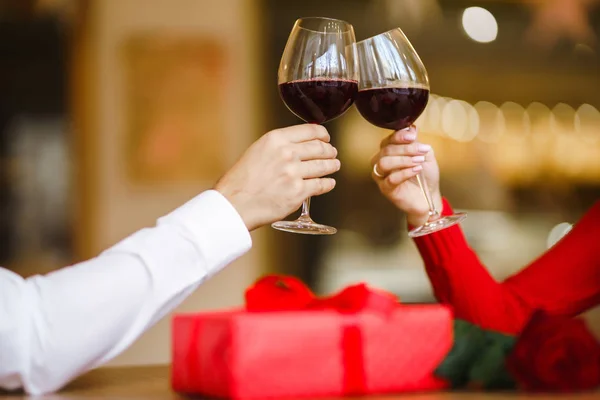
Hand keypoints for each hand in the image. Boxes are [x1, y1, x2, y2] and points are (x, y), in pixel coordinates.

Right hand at [215, 124, 339, 230]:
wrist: (234, 203)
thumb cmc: (241, 180)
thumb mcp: (257, 151)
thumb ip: (278, 146)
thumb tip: (298, 144)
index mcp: (276, 139)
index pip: (310, 131)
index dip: (323, 134)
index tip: (326, 138)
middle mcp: (287, 154)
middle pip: (320, 148)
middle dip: (329, 151)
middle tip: (332, 153)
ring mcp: (294, 173)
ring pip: (324, 166)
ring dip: (332, 165)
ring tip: (334, 166)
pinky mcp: (298, 192)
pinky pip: (321, 185)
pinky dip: (328, 183)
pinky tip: (329, 183)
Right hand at [371, 126, 442, 226]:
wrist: (429, 197)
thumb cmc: (426, 177)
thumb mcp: (425, 155)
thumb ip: (417, 143)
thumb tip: (411, 128)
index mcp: (390, 152)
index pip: (388, 140)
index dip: (399, 136)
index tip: (413, 136)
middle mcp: (382, 162)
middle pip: (386, 150)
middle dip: (405, 149)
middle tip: (421, 151)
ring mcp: (382, 176)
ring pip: (383, 163)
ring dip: (403, 160)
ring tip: (418, 162)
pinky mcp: (386, 189)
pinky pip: (390, 179)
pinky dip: (404, 173)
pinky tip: (416, 170)